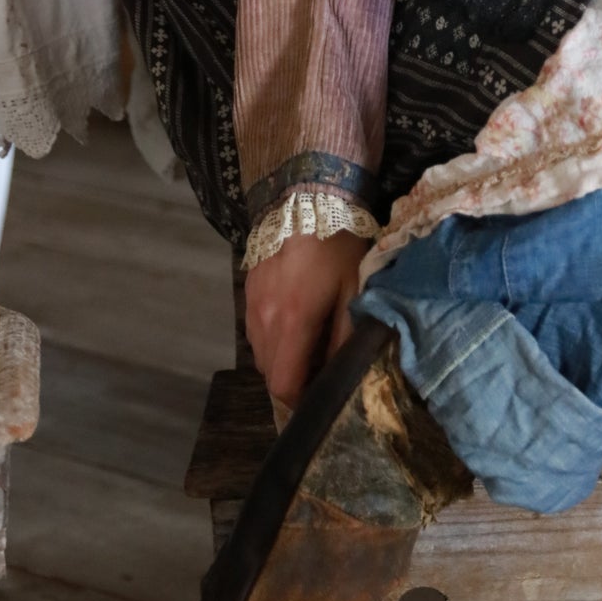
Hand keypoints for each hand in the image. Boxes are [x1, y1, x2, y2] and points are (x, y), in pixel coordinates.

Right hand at [244, 229, 370, 413]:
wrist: (305, 201)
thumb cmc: (337, 247)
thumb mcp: (354, 291)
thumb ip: (345, 338)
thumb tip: (341, 376)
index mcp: (292, 321)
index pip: (284, 385)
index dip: (303, 400)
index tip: (323, 394)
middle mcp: (264, 320)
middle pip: (271, 375)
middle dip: (295, 381)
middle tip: (323, 369)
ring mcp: (251, 307)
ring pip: (262, 356)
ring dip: (283, 361)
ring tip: (311, 345)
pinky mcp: (247, 295)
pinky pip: (257, 334)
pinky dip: (274, 341)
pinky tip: (296, 324)